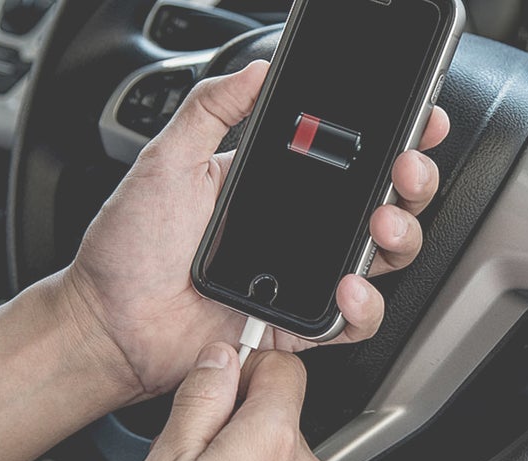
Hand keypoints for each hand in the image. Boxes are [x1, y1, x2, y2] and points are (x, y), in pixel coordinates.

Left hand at [63, 60, 447, 396]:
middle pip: (383, 203)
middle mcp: (300, 231)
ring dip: (399, 235)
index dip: (393, 139)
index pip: (349, 158)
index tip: (419, 120)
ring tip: (381, 221)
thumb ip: (210, 109)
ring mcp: (305, 277)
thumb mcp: (166, 161)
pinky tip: (347, 284)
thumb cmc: (130, 247)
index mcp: (277, 188)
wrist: (108, 321)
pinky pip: (352, 319)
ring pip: (381, 257)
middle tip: (406, 166)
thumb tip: (255, 70)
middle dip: (412, 181)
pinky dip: (364, 306)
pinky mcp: (299, 323)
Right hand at [140, 343, 322, 460]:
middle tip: (201, 444)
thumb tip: (218, 359)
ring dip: (249, 448)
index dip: (245, 370)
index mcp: (271, 439)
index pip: (281, 365)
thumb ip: (199, 402)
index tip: (218, 386)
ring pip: (279, 441)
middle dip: (242, 413)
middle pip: (279, 405)